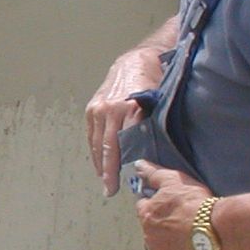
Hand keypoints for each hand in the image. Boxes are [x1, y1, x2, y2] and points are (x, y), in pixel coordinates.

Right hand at [85, 46, 163, 196]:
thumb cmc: (152, 82)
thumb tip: (149, 153)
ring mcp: (98, 109)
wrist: (136, 61)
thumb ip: (150, 125)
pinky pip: (92, 135)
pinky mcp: (92, 108)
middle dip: (107, 171)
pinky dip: (95, 150)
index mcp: (129, 108)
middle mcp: (110, 109)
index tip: (120, 183)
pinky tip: (99, 163)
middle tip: (109, 189)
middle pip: (107, 147)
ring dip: (99, 163)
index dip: (120, 166)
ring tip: (104, 181)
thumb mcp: (157, 103)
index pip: (123, 145)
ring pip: (97, 143)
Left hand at [130, 162, 214, 249]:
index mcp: (146, 213)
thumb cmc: (194, 202)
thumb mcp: (174, 180)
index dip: (156, 206)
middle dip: (161, 225)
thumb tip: (138, 165)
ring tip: (185, 238)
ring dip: (166, 243)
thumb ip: (153, 174)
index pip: (143, 207)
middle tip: (181, 222)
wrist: (214, 229)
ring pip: (157, 248)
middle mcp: (146, 234)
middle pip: (150, 229)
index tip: (170, 206)